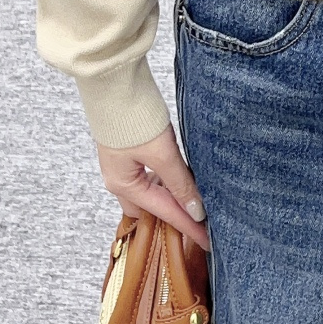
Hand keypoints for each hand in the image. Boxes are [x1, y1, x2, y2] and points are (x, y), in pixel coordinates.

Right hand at [96, 123, 210, 250]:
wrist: (114, 82)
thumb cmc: (133, 117)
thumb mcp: (161, 152)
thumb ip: (180, 182)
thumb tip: (196, 210)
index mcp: (124, 185)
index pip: (164, 213)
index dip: (189, 227)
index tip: (209, 241)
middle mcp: (120, 180)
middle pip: (151, 210)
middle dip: (174, 218)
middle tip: (201, 224)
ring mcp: (123, 166)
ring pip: (151, 193)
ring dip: (171, 199)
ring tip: (196, 204)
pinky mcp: (129, 152)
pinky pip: (149, 177)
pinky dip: (166, 183)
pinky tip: (181, 180)